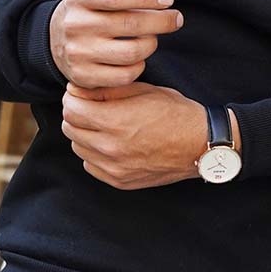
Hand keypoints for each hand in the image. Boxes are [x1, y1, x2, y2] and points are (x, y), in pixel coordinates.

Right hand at [49, 0, 184, 88]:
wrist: (53, 39)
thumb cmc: (90, 10)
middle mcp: (76, 25)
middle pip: (130, 25)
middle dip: (161, 21)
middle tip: (176, 18)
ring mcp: (78, 53)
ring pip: (131, 52)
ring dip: (151, 44)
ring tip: (152, 37)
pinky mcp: (83, 77)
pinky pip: (124, 76)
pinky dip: (139, 66)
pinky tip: (139, 57)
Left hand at [61, 80, 207, 188]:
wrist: (200, 144)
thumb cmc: (175, 112)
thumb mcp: (144, 90)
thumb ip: (108, 90)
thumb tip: (77, 91)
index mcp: (116, 121)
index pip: (71, 109)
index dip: (73, 97)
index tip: (80, 93)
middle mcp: (111, 147)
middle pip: (70, 128)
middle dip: (76, 114)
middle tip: (89, 106)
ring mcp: (114, 168)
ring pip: (78, 148)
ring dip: (84, 134)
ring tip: (102, 124)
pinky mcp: (120, 181)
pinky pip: (91, 165)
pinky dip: (94, 153)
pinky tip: (110, 143)